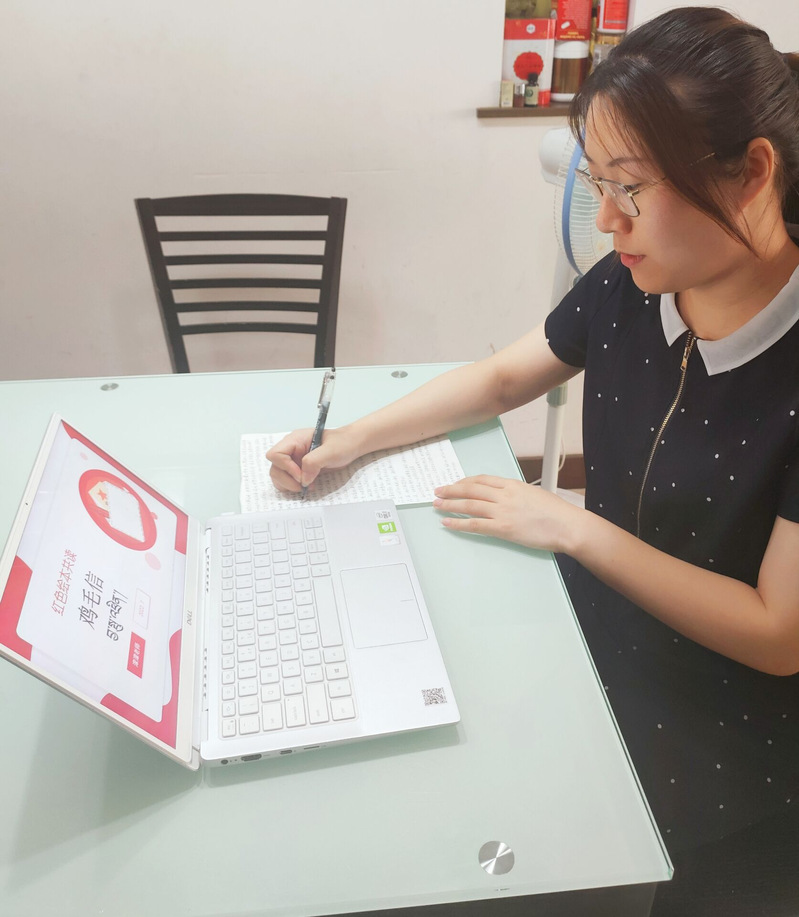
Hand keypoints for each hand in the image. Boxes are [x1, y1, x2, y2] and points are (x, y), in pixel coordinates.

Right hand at [266, 427, 361, 493]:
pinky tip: (309, 486)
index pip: (275, 454)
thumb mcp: (331, 450)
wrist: (352, 446)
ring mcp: (294, 461)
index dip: (285, 467)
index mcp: (295, 440)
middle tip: (304, 485)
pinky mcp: (299, 470)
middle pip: (275, 468)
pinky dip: (294, 487)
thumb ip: (314, 462)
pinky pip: (288, 481)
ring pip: (278, 476)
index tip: (301, 475)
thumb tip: (303, 479)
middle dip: (287, 480)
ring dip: (290, 485)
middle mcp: (291, 450)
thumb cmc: (343, 443)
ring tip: (307, 486)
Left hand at [432, 475, 582, 552]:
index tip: (455, 483)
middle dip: (451, 489)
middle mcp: (505, 495)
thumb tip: (505, 498)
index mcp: (513, 485)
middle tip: (438, 491)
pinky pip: (474, 524)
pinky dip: (458, 523)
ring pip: (469, 504)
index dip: (465, 481)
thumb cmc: (556, 512)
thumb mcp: (534, 495)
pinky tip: (447, 522)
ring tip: (436, 505)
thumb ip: (517, 494)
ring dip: (450, 504)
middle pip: (471, 489)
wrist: (567, 525)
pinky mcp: (503, 528)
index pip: (482, 479)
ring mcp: (503, 511)